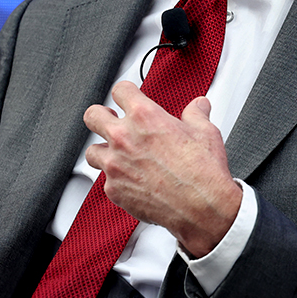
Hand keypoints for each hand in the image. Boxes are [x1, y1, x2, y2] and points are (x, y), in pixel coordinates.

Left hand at [83, 81, 241, 257]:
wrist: (202, 207)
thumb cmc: (203, 172)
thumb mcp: (205, 132)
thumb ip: (196, 115)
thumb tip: (198, 107)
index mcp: (144, 117)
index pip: (120, 91)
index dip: (126, 93)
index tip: (128, 98)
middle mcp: (124, 138)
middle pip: (93, 116)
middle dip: (101, 117)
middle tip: (111, 121)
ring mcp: (115, 165)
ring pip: (91, 151)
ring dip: (103, 151)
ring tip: (118, 155)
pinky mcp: (115, 190)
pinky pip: (106, 181)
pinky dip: (116, 180)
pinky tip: (131, 181)